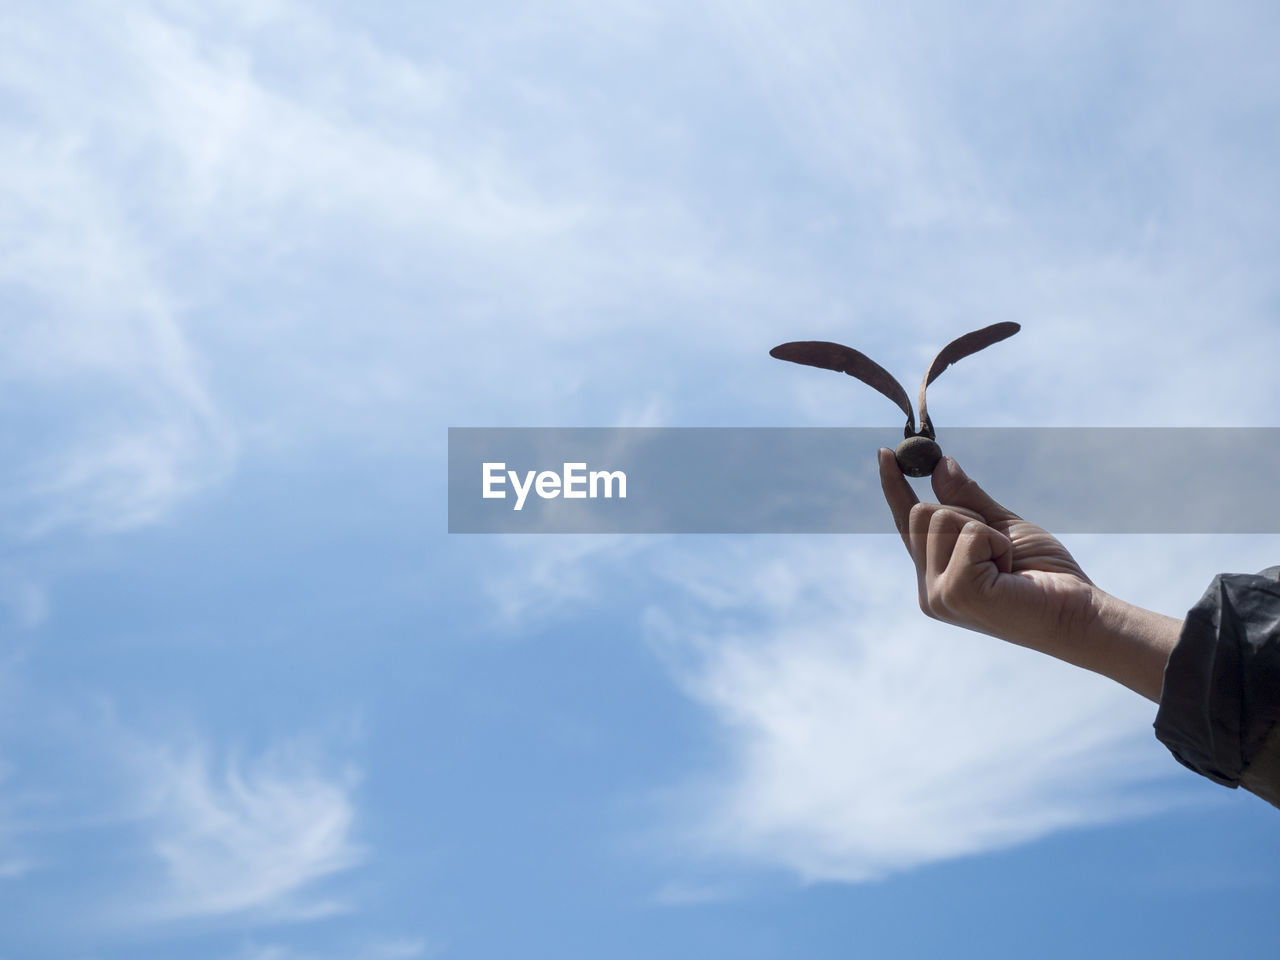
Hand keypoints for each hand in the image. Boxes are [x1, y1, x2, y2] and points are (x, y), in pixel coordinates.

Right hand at [877, 449, 1178, 701]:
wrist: (1078, 613)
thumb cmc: (1046, 575)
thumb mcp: (1002, 528)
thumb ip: (968, 500)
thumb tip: (940, 464)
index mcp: (936, 576)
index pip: (907, 525)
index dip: (895, 487)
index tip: (884, 453)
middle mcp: (929, 589)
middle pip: (922, 512)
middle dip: (966, 514)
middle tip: (999, 546)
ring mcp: (937, 595)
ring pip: (942, 517)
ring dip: (985, 530)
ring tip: (1007, 565)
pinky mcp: (955, 592)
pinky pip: (969, 535)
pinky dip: (996, 543)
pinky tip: (1010, 572)